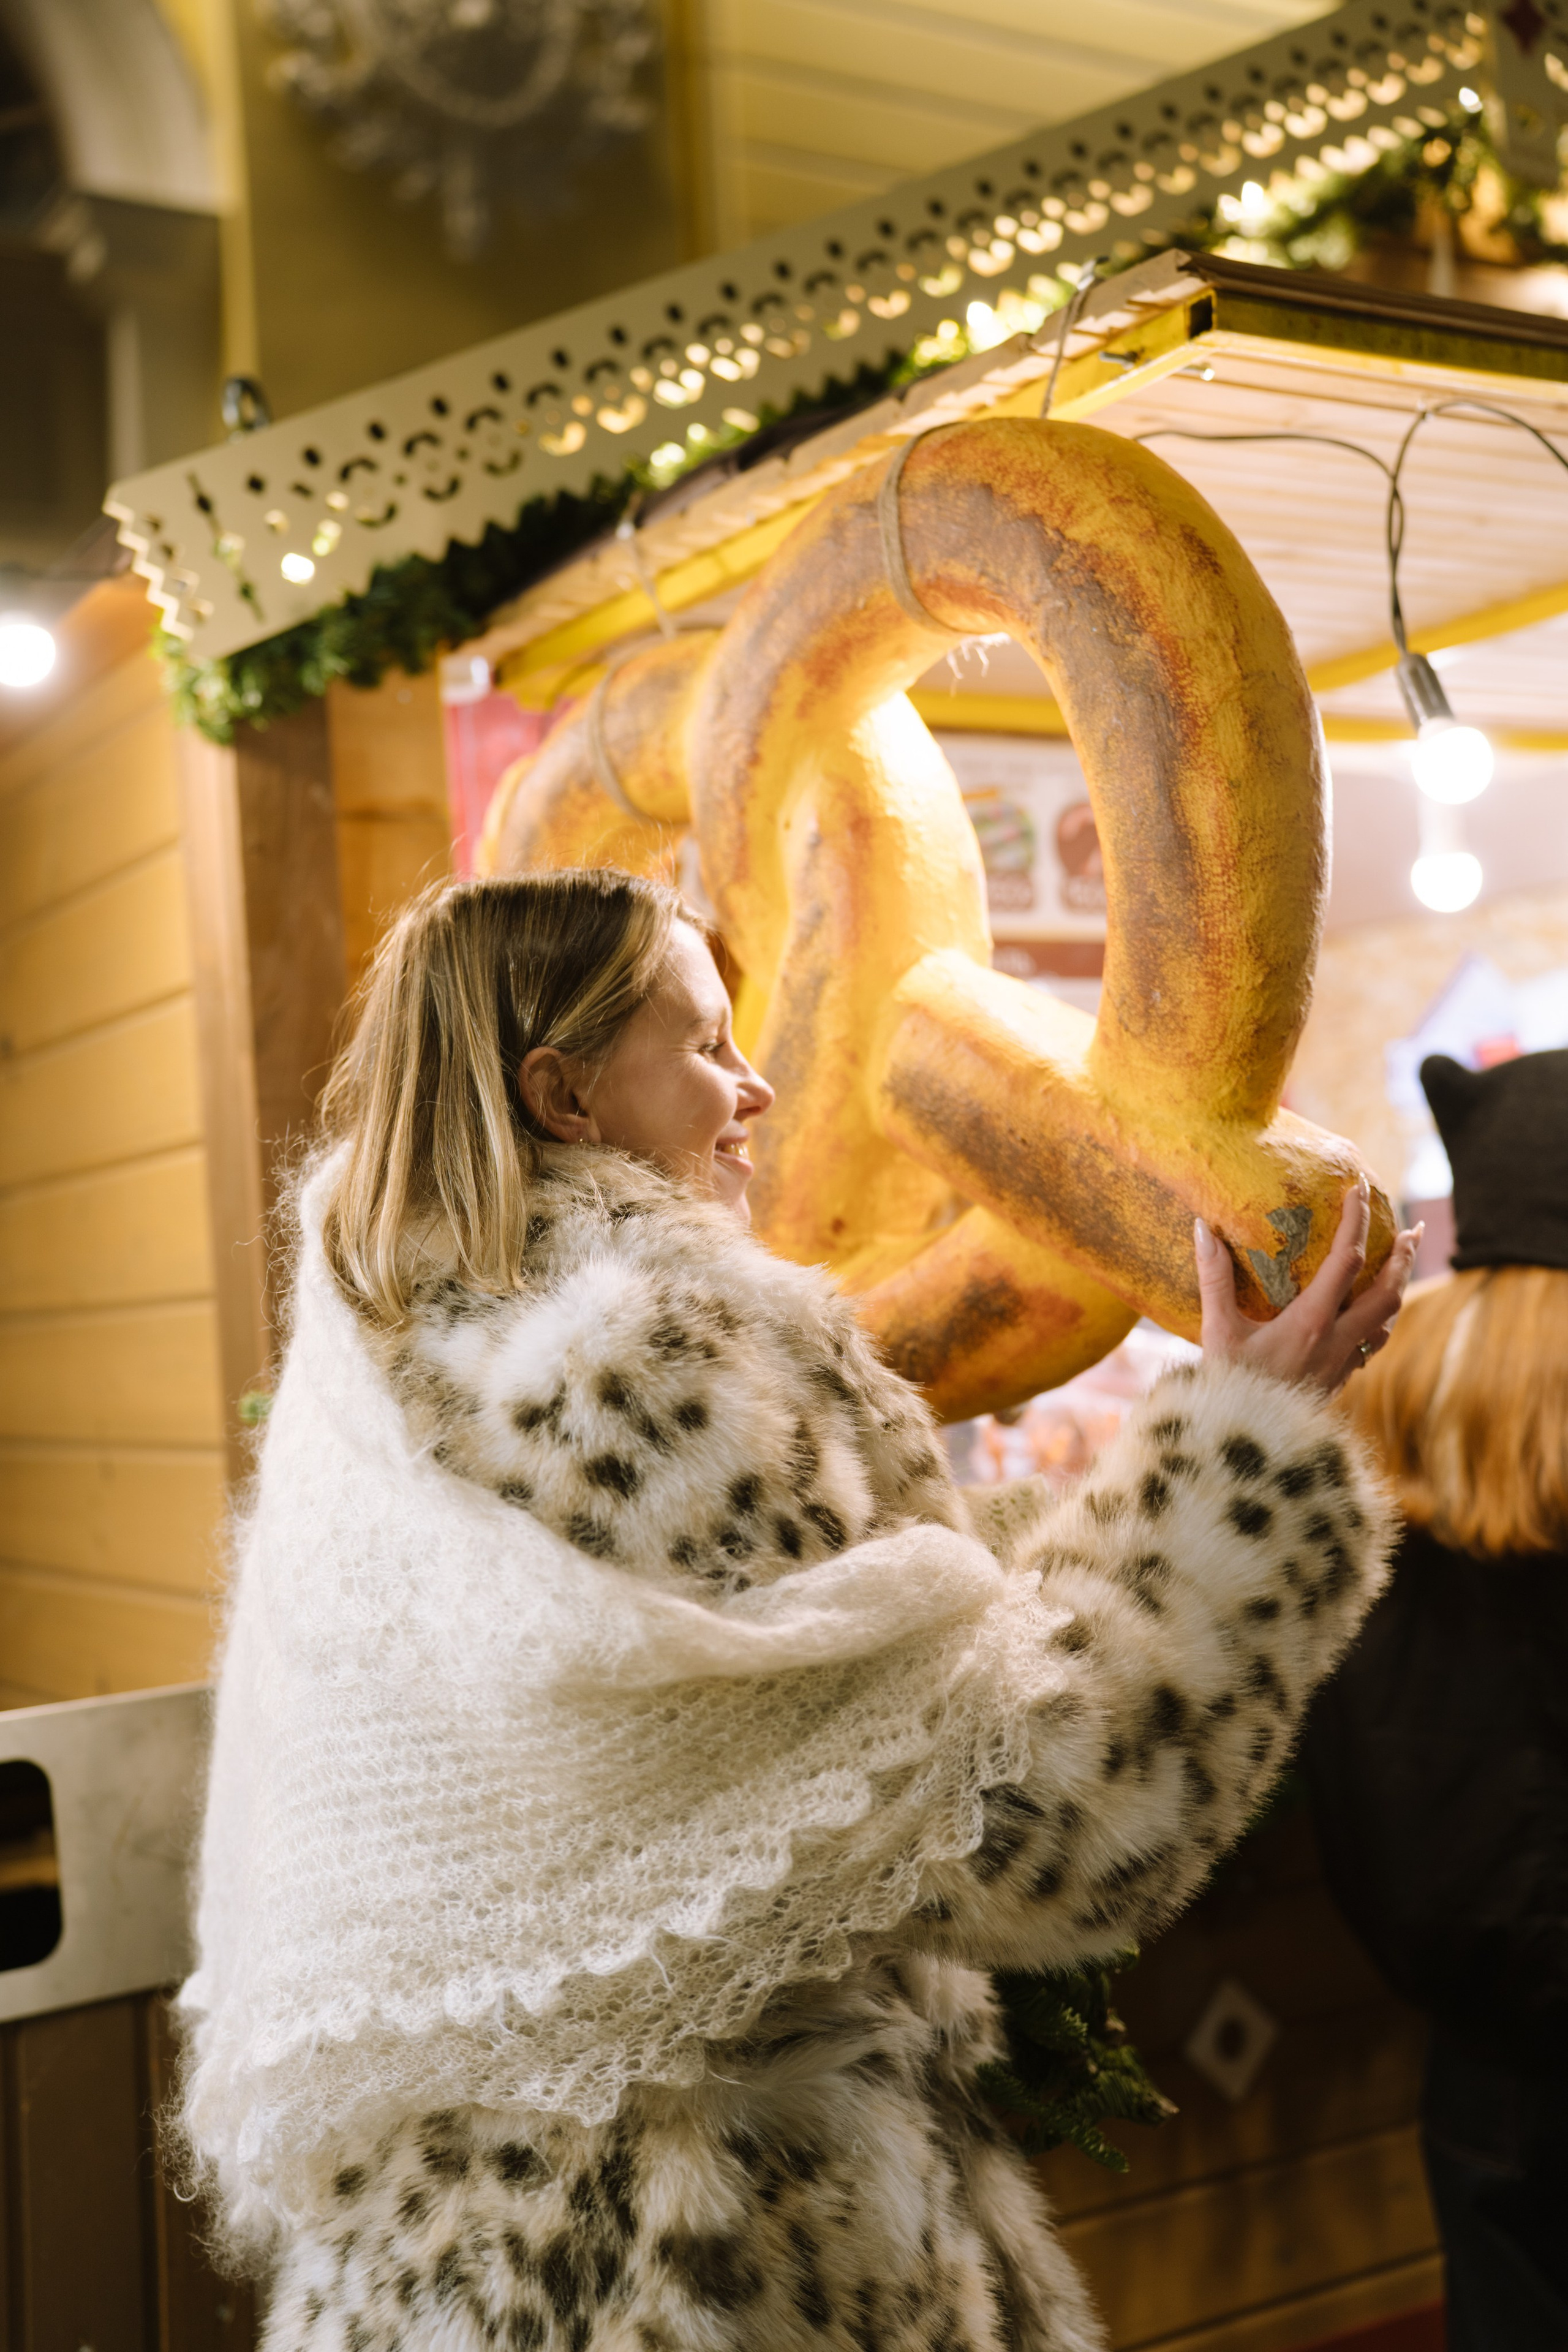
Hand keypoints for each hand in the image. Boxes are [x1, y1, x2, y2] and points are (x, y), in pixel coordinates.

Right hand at [1196, 1180, 1421, 1398]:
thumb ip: (1214, 1279)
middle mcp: (1337, 1342)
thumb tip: (1205, 1228)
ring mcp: (1343, 1364)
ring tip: (1403, 1262)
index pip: (1347, 1260)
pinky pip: (1374, 1344)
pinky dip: (1381, 1319)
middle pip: (1389, 1292)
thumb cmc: (1227, 1389)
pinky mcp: (1339, 1381)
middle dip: (1403, 1257)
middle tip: (1410, 1229)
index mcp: (1311, 1323)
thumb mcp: (1217, 1332)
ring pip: (1388, 1320)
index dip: (1357, 1220)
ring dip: (1400, 1287)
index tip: (1359, 1189)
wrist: (1245, 1448)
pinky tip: (1374, 1312)